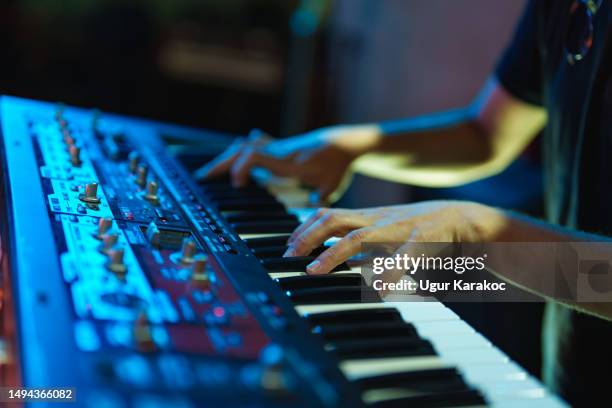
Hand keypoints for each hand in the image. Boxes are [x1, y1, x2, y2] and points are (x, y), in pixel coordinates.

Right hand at [193, 125, 380, 201]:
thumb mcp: (330, 187)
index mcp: (288, 162)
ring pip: (245, 146)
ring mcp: (278, 149)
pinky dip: (241, 152)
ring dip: (227, 157)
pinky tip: (234, 153)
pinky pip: (255, 146)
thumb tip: (311, 221)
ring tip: (211, 170)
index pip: (255, 156)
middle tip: (204, 177)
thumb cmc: (339, 165)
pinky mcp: (280, 148)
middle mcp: (279, 152)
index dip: (241, 167)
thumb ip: (317, 202)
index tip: (237, 184)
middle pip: (242, 150)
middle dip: (222, 163)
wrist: (346, 142)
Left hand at [283, 200, 506, 273]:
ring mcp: (396, 229)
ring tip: (315, 271)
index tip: (286, 248)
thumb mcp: (383, 231)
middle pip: (333, 219)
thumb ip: (359, 242)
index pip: (326, 215)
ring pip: (359, 236)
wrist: (459, 216)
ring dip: (333, 254)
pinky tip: (377, 290)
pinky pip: (402, 257)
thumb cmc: (416, 228)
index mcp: (367, 218)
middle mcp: (376, 220)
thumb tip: (332, 259)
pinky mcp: (420, 242)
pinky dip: (388, 273)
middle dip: (307, 236)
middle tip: (289, 256)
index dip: (303, 228)